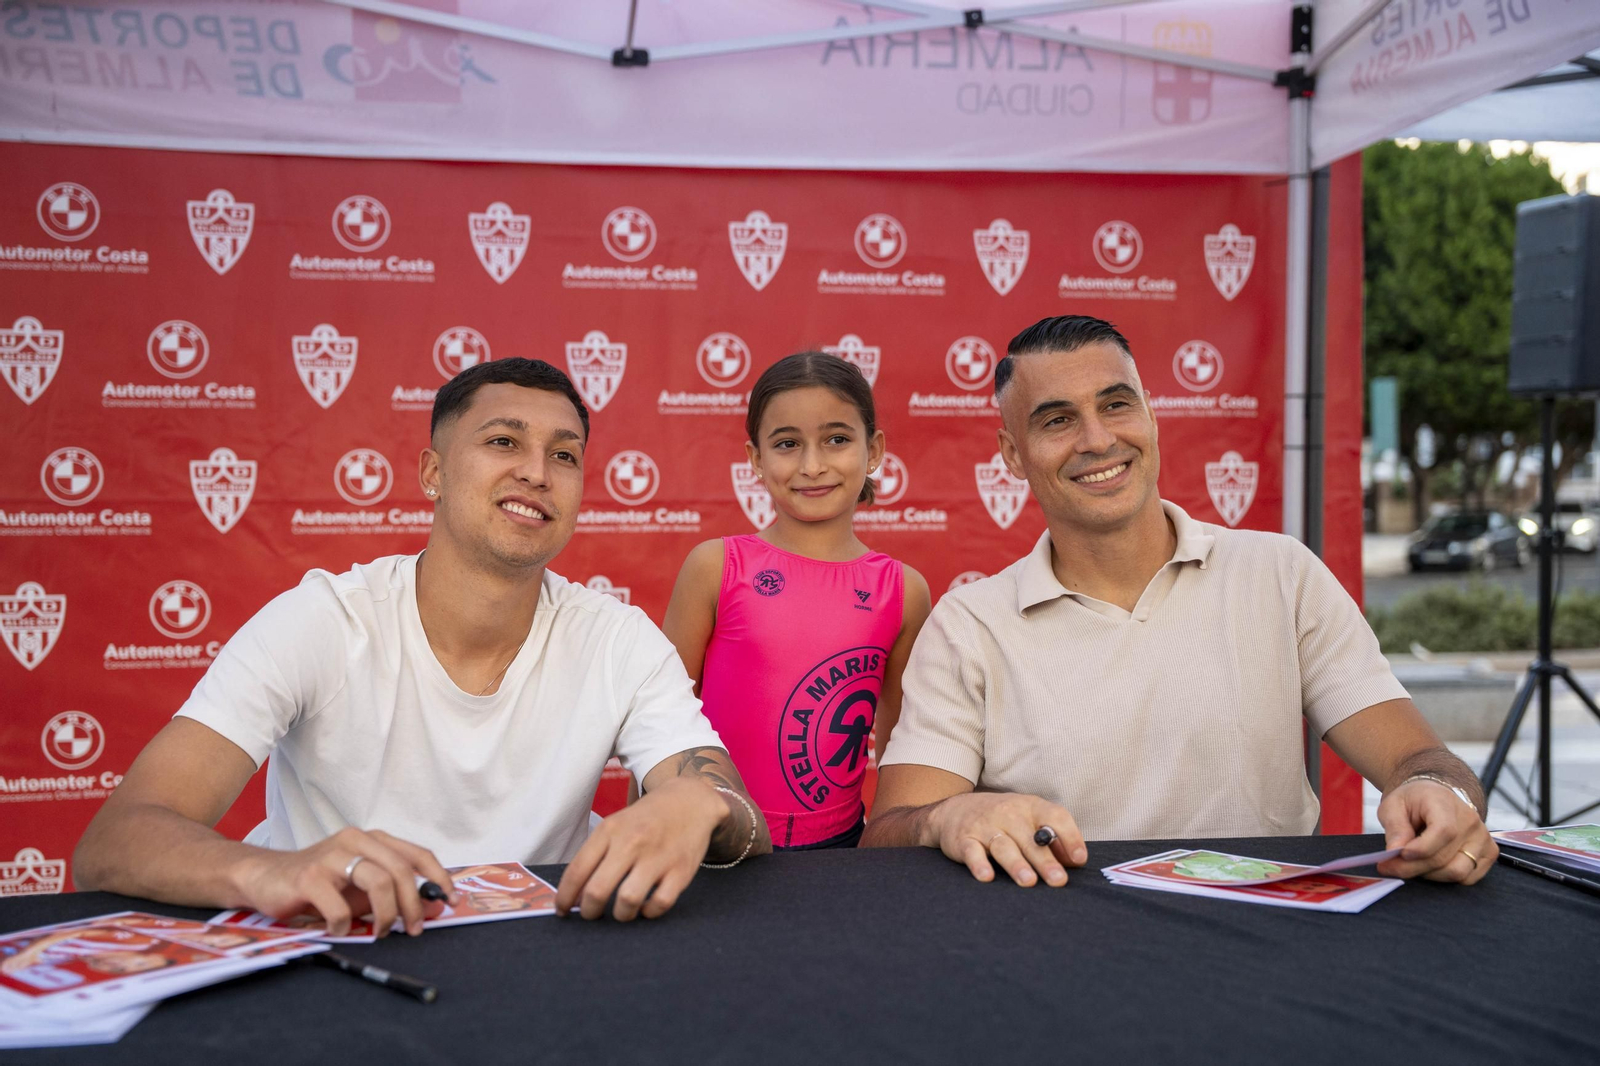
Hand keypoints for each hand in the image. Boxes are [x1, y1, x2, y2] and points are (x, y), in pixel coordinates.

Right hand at [231, 827, 454, 937]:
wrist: (266, 877)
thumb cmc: (319, 883)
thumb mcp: (361, 888)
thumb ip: (393, 893)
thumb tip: (432, 908)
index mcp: (373, 840)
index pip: (418, 854)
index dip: (439, 878)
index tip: (452, 901)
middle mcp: (356, 840)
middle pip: (402, 870)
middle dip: (414, 905)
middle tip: (414, 930)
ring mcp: (332, 856)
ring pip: (378, 882)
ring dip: (386, 915)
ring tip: (380, 932)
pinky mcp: (309, 876)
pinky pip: (339, 907)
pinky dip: (344, 925)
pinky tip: (338, 929)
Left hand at [555, 777, 726, 920]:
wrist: (689, 801)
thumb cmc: (645, 819)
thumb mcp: (616, 826)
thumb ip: (595, 856)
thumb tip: (574, 895)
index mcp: (610, 830)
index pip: (577, 871)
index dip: (564, 898)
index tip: (561, 910)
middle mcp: (632, 842)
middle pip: (597, 890)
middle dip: (588, 912)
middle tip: (590, 914)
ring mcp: (658, 857)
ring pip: (627, 901)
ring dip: (620, 915)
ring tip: (621, 912)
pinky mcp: (680, 871)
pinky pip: (659, 904)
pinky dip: (649, 912)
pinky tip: (646, 906)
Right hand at [923, 792, 1086, 885]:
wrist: (954, 810)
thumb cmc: (1002, 820)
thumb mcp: (1028, 819)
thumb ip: (1052, 839)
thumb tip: (1076, 861)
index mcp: (1030, 807)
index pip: (1055, 816)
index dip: (1069, 837)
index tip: (1079, 859)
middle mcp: (1008, 813)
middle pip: (1030, 839)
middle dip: (1045, 861)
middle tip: (1058, 880)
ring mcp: (985, 826)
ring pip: (1004, 846)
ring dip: (1017, 864)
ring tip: (1028, 882)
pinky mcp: (964, 840)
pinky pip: (972, 852)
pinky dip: (979, 864)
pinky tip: (987, 876)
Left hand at [1376, 780, 1496, 883]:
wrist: (1436, 797)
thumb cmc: (1414, 801)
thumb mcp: (1393, 806)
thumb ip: (1394, 827)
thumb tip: (1395, 851)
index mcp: (1446, 803)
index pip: (1443, 831)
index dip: (1421, 848)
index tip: (1400, 855)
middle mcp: (1471, 821)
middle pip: (1445, 857)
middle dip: (1413, 867)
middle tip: (1390, 867)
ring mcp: (1483, 838)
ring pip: (1458, 872)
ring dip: (1430, 875)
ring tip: (1412, 864)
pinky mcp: (1489, 853)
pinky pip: (1469, 878)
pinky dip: (1447, 878)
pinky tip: (1431, 865)